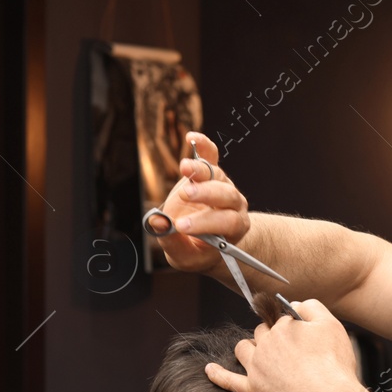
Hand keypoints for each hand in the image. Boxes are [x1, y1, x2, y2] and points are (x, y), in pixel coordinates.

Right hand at [153, 132, 250, 277]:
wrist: (202, 239)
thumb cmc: (195, 249)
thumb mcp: (183, 254)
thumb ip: (171, 240)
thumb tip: (157, 223)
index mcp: (234, 228)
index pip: (226, 222)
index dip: (205, 222)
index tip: (182, 226)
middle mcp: (234, 205)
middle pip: (226, 195)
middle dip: (205, 194)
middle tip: (185, 195)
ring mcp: (224, 186)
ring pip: (217, 175)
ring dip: (200, 170)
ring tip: (184, 168)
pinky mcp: (211, 172)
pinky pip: (211, 156)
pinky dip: (203, 145)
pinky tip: (192, 138)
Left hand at [204, 300, 368, 391]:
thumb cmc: (333, 365)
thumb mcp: (331, 325)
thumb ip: (312, 307)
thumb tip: (296, 305)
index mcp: (284, 326)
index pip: (282, 319)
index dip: (293, 328)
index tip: (303, 338)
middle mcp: (266, 343)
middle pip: (261, 332)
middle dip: (270, 336)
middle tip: (288, 351)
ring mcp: (257, 367)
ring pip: (244, 349)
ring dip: (249, 348)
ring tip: (260, 355)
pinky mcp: (253, 389)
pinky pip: (229, 380)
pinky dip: (217, 374)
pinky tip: (209, 370)